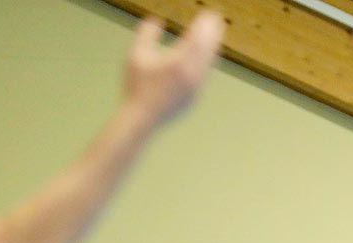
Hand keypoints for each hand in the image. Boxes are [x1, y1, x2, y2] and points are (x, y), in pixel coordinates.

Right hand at [122, 11, 223, 128]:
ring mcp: (196, 88)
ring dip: (213, 46)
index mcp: (179, 62)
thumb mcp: (136, 56)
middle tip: (216, 18)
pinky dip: (209, 61)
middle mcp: (192, 75)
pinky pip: (206, 74)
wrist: (142, 119)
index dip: (204, 24)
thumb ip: (146, 34)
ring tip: (215, 34)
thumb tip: (156, 20)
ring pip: (210, 62)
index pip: (198, 38)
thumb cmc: (136, 86)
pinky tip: (207, 55)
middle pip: (209, 48)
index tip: (208, 13)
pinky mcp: (195, 97)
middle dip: (213, 31)